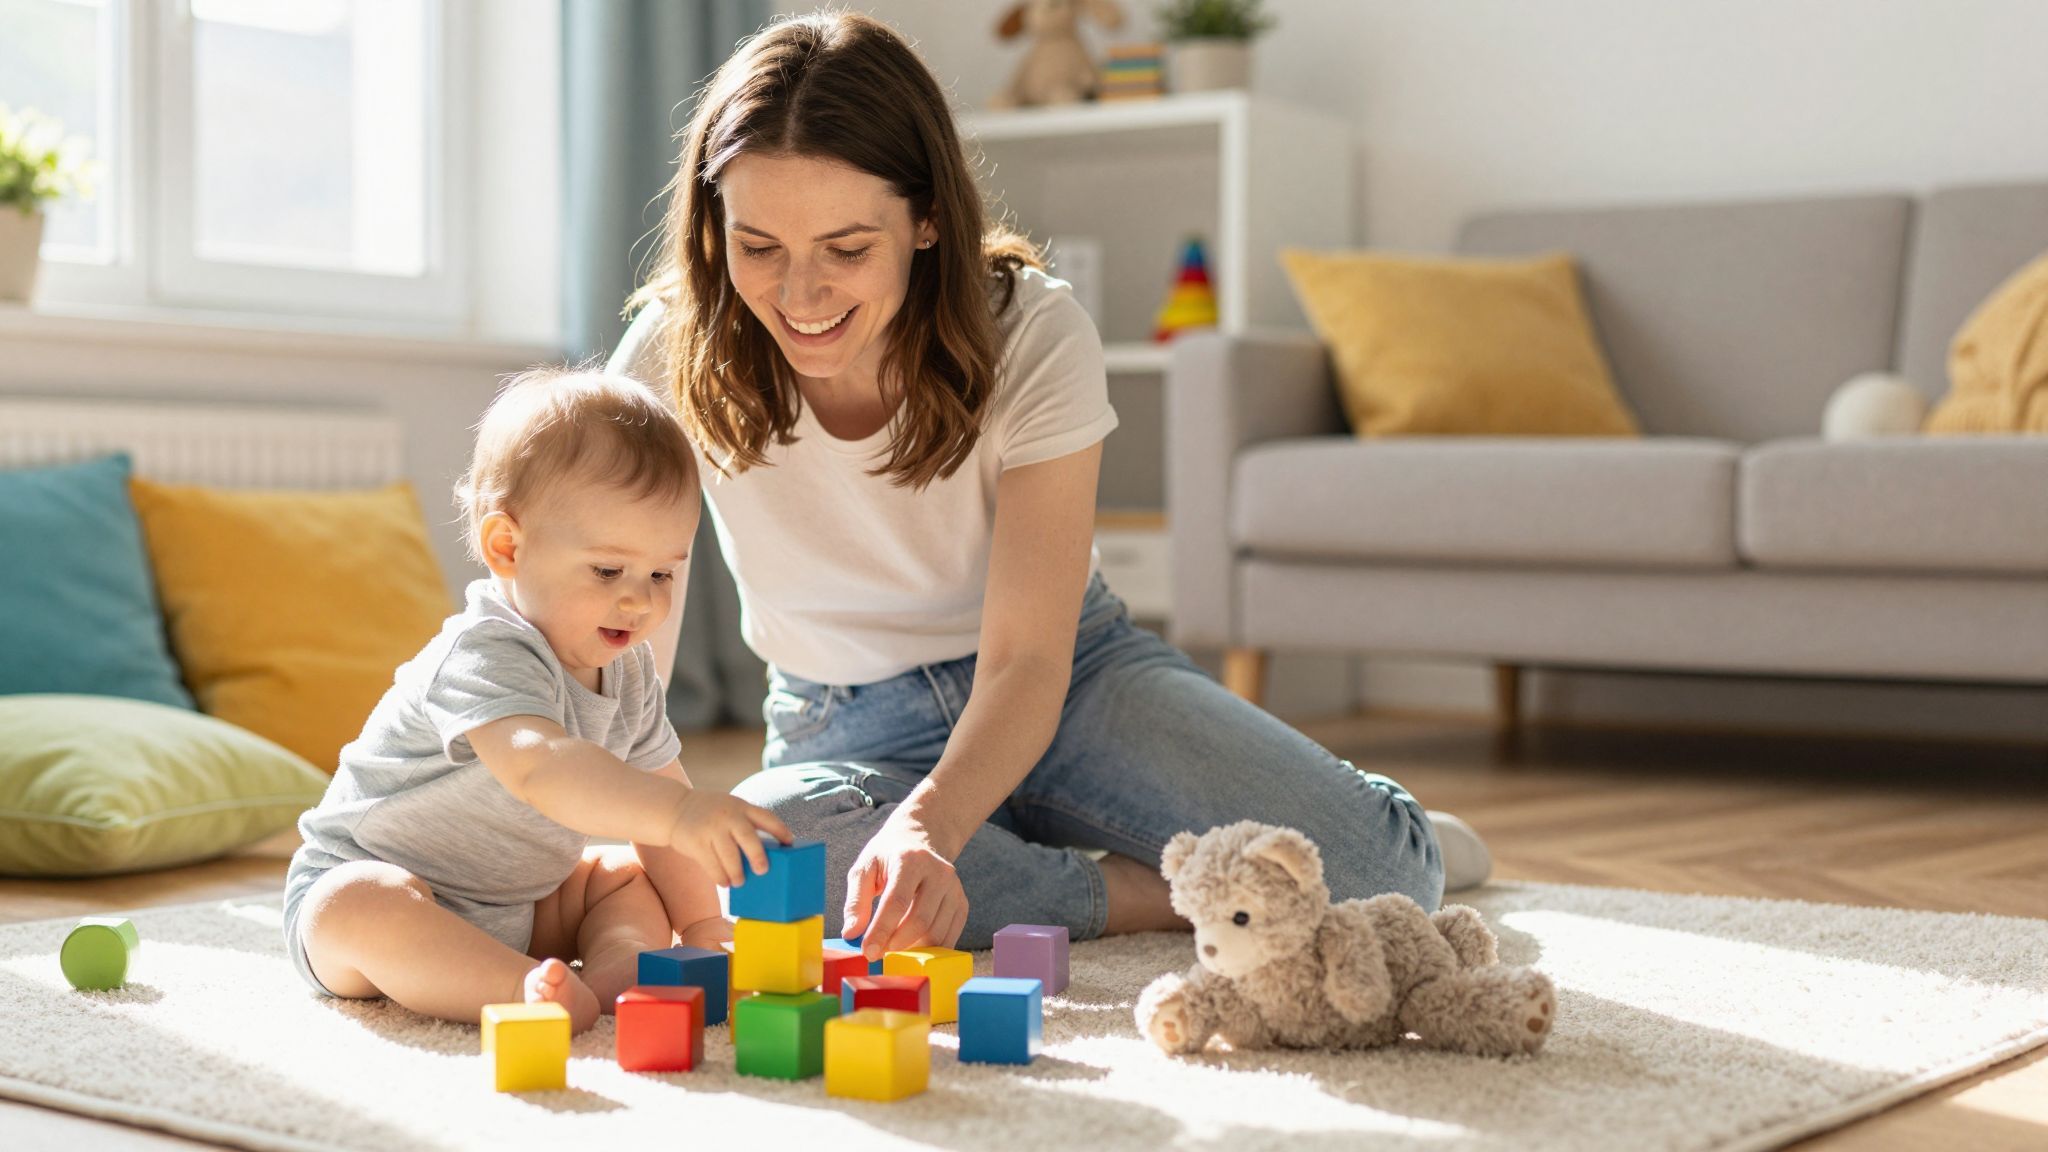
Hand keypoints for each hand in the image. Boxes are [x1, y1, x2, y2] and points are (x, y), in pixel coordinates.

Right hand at [666, 791, 791, 886]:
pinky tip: (725, 883)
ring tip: (740, 881)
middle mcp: (728, 816)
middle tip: (763, 871)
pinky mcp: (696, 842)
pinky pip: (711, 864)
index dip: (780, 830)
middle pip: (748, 837)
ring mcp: (711, 828)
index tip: (790, 843)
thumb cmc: (711, 814)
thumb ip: (745, 824)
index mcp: (741, 807)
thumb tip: (764, 856)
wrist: (674, 808)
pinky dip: (720, 876)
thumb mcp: (730, 808)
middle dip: (758, 856)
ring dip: (737, 872)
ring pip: (729, 855)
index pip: (766, 817)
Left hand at [842, 813, 966, 960]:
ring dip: (912, 951)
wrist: (919, 841)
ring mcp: (954, 889)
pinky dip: (928, 951)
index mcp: (911, 859)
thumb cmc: (887, 858)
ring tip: (891, 952)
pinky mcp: (962, 904)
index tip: (867, 952)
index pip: (898, 901)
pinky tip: (911, 950)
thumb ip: (856, 901)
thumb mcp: (864, 869)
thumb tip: (851, 934)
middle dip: (896, 945)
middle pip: (920, 920)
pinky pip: (948, 937)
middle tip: (877, 956)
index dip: (882, 930)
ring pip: (936, 933)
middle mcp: (939, 872)